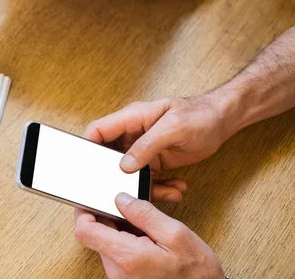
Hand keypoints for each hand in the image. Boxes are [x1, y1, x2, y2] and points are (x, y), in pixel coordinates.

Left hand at [74, 193, 224, 278]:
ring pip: (106, 242)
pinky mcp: (124, 278)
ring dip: (118, 227)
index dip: (83, 210)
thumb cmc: (196, 273)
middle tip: (128, 204)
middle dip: (108, 215)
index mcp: (126, 257)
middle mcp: (117, 270)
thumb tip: (121, 198)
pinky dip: (125, 239)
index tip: (90, 196)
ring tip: (143, 223)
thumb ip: (144, 213)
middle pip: (95, 234)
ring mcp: (119, 276)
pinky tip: (144, 236)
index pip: (85, 230)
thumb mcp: (175, 235)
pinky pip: (116, 252)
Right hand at [85, 95, 230, 183]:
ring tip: (161, 192)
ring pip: (129, 172)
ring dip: (142, 186)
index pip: (99, 130)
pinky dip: (158, 188)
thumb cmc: (200, 115)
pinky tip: (174, 190)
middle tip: (120, 190)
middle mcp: (134, 133)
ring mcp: (144, 148)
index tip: (84, 164)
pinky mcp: (155, 161)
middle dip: (113, 174)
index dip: (88, 145)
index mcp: (132, 118)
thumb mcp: (173, 128)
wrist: (222, 121)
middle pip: (110, 155)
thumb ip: (147, 145)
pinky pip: (147, 179)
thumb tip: (124, 165)